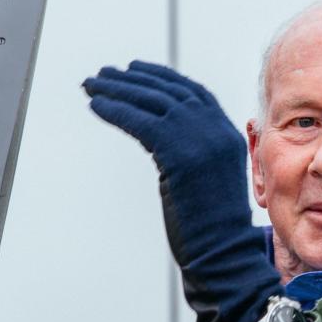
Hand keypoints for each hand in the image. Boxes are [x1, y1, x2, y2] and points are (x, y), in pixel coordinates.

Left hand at [83, 61, 282, 321]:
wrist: (223, 251)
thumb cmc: (213, 229)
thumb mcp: (209, 179)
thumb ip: (194, 155)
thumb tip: (163, 144)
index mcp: (228, 135)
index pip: (195, 93)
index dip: (164, 78)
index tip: (137, 69)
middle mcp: (216, 131)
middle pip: (170, 91)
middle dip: (134, 79)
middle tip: (104, 75)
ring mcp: (200, 140)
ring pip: (152, 100)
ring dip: (118, 88)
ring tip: (92, 85)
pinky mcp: (178, 153)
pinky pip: (140, 120)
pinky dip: (115, 109)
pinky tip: (97, 106)